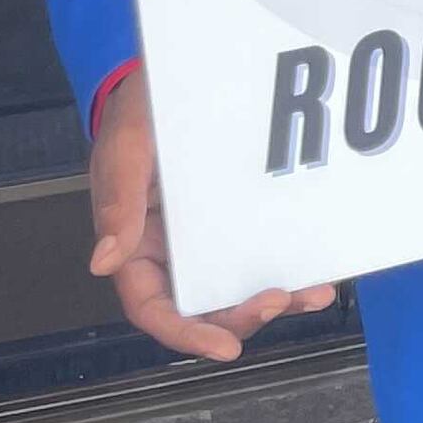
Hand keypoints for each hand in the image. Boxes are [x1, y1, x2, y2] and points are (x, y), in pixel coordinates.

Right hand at [84, 66, 334, 362]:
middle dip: (241, 316)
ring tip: (313, 294)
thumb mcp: (126, 150)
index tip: (225, 347)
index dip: (186, 332)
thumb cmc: (138, 112)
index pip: (153, 307)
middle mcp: (171, 252)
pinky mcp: (239, 220)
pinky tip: (318, 274)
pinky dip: (289, 269)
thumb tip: (104, 263)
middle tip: (282, 301)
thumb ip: (118, 204)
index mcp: (135, 246)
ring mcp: (207, 239)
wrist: (173, 75)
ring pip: (237, 288)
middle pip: (202, 306)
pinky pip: (262, 254)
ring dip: (274, 300)